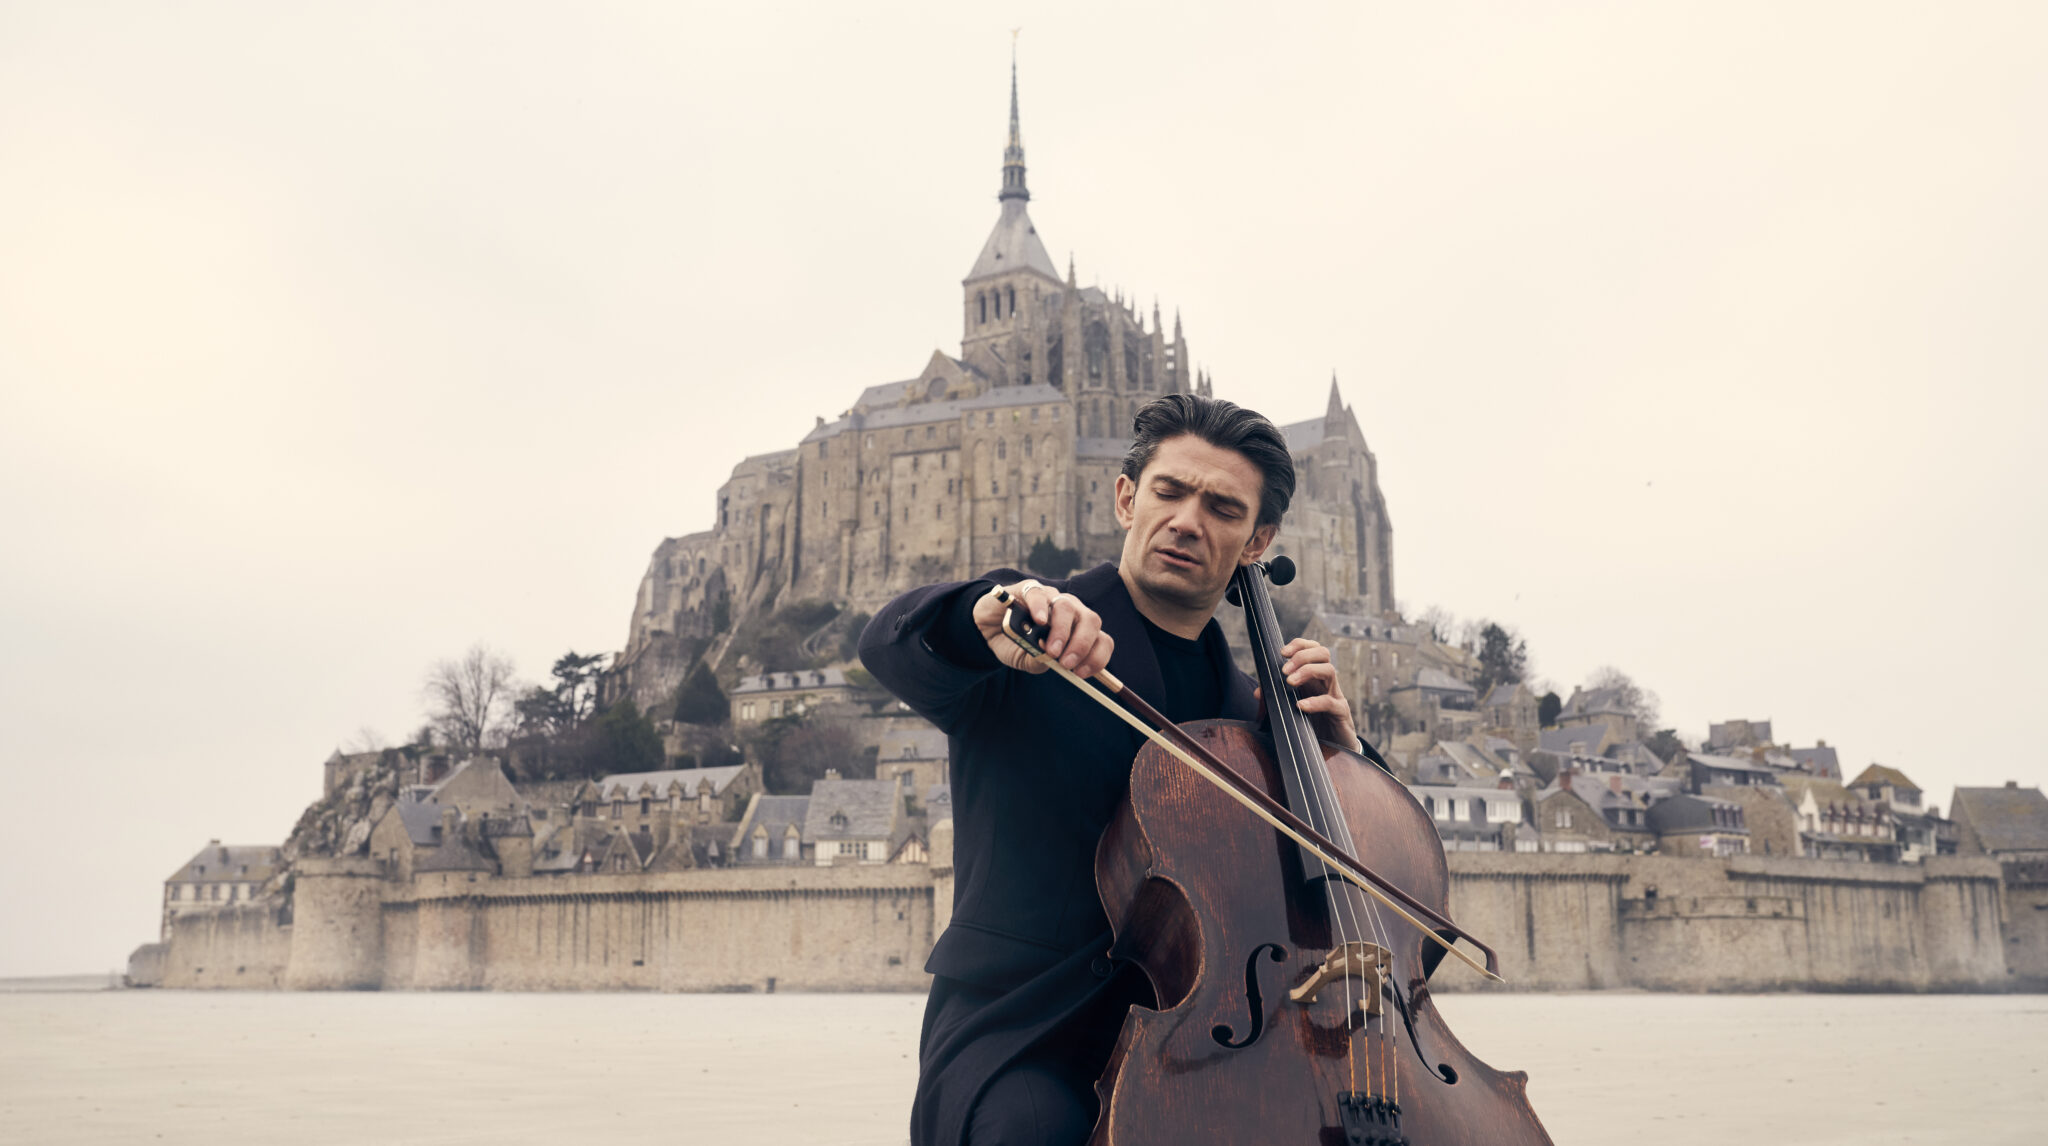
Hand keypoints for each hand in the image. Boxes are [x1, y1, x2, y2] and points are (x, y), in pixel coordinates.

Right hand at [972, 580, 1114, 678]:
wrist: (987, 629)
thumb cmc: (1015, 644)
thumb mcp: (1029, 661)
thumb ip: (1041, 662)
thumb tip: (1051, 660)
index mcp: (1078, 630)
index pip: (1101, 639)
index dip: (1097, 656)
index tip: (1082, 673)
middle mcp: (1071, 611)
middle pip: (1091, 621)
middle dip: (1082, 645)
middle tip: (1066, 664)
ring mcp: (1051, 598)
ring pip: (1067, 607)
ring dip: (1062, 631)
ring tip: (1050, 650)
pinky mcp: (1029, 589)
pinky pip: (1039, 594)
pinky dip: (1041, 608)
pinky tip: (1038, 621)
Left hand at [1254, 637, 1361, 752]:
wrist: (1335, 746)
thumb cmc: (1314, 722)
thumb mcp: (1294, 707)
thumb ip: (1277, 698)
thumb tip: (1258, 692)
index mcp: (1315, 677)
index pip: (1313, 649)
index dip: (1299, 645)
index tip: (1282, 653)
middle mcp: (1326, 682)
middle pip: (1323, 653)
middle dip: (1302, 656)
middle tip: (1285, 671)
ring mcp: (1336, 695)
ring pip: (1330, 670)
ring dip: (1307, 671)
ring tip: (1290, 682)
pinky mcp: (1340, 713)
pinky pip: (1330, 702)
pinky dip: (1315, 702)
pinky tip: (1300, 706)